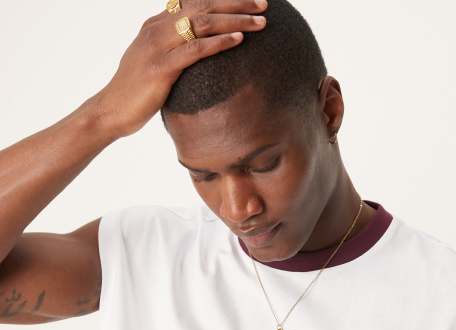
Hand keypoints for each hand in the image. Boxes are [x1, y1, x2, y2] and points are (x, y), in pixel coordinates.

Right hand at [93, 0, 267, 138]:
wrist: (110, 111)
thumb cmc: (136, 92)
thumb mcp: (154, 63)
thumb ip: (173, 52)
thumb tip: (196, 52)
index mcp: (156, 24)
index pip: (194, 0)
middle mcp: (157, 28)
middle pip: (203, 5)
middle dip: (237, 2)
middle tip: (264, 4)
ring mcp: (157, 46)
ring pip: (203, 23)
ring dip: (235, 20)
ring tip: (260, 22)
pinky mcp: (160, 67)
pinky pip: (195, 49)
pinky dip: (219, 42)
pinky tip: (239, 39)